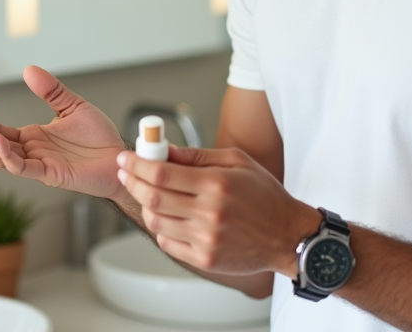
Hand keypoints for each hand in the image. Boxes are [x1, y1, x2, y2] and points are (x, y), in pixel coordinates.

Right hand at [0, 65, 127, 199]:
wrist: (119, 157)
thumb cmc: (98, 137)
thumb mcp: (73, 106)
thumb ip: (51, 91)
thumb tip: (28, 70)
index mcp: (33, 136)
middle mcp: (31, 151)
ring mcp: (39, 164)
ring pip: (2, 158)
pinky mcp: (50, 174)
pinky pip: (21, 168)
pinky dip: (7, 156)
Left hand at [116, 145, 317, 275]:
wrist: (287, 235)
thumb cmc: (265, 195)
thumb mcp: (237, 162)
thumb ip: (198, 156)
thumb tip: (165, 151)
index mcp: (216, 185)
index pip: (162, 174)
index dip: (137, 164)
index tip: (124, 158)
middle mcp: (210, 213)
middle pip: (153, 197)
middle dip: (132, 182)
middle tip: (126, 172)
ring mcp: (206, 240)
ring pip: (156, 222)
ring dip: (144, 205)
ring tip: (147, 193)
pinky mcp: (205, 259)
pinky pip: (167, 243)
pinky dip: (160, 228)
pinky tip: (165, 216)